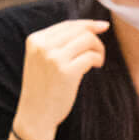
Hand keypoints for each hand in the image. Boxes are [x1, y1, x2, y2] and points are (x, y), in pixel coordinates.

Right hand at [15, 19, 109, 139]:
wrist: (35, 115)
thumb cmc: (43, 88)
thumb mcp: (41, 60)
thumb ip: (56, 43)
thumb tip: (88, 27)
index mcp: (35, 40)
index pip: (67, 24)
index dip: (87, 24)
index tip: (102, 26)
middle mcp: (43, 46)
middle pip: (79, 29)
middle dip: (95, 37)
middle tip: (100, 51)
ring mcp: (54, 58)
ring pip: (88, 39)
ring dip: (98, 48)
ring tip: (98, 60)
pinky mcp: (66, 72)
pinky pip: (91, 56)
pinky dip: (98, 59)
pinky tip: (97, 66)